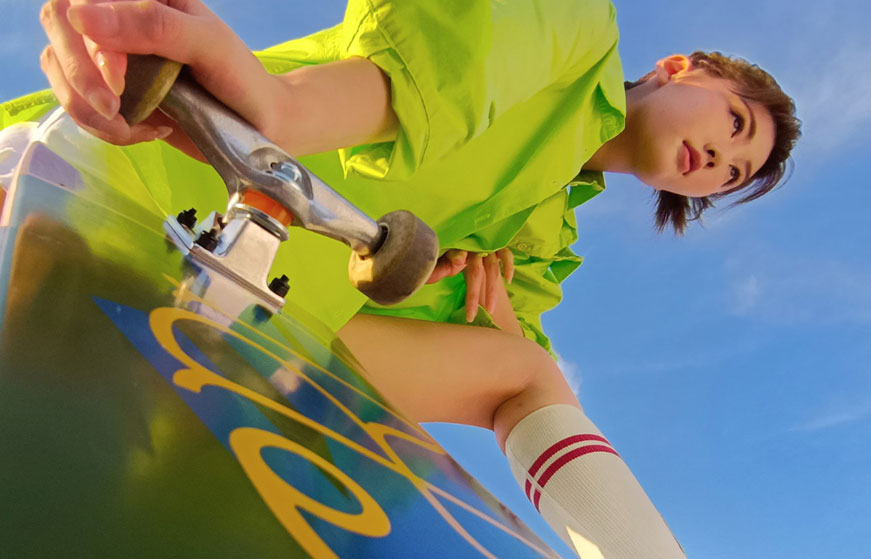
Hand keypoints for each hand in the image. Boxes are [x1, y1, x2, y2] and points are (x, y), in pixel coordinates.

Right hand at [39, 0, 276, 154]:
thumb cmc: (241, 78)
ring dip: (89, 109)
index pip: (82, 0)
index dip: (87, 44)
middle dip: (80, 78)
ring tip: (137, 127)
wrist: (259, 124)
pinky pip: (76, 105)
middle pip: (58, 27)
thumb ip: (153, 25)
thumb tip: (81, 15)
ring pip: (58, 70)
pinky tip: (149, 130)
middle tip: (116, 111)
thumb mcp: (208, 45)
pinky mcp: (112, 94)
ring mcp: (112, 57)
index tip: (119, 82)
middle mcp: (121, 20)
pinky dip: (104, 127)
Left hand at [427, 248, 513, 321]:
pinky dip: (508, 266)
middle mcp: (474, 248)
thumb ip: (439, 268)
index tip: (458, 262)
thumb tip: (431, 277)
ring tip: (490, 310)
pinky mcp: (499, 247)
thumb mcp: (445, 259)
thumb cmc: (456, 252)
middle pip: (475, 272)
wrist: (470, 241)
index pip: (456, 254)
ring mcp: (488, 247)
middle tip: (471, 316)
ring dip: (491, 291)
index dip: (457, 257)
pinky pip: (506, 255)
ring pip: (492, 269)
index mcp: (458, 249)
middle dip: (473, 295)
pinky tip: (508, 280)